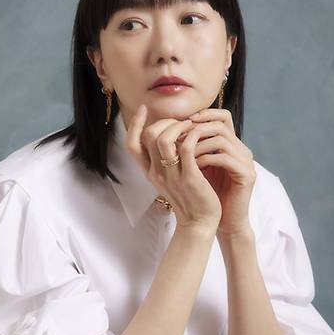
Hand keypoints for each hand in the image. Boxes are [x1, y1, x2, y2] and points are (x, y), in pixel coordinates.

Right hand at [125, 105, 221, 232]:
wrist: (200, 225)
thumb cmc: (190, 199)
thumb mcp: (172, 179)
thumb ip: (167, 160)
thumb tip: (171, 135)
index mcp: (149, 173)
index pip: (132, 144)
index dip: (136, 124)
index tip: (144, 109)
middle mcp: (156, 173)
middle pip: (148, 136)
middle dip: (164, 121)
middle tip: (181, 121)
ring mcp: (171, 176)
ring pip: (164, 139)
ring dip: (178, 126)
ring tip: (191, 125)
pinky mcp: (189, 178)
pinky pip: (186, 148)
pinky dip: (193, 135)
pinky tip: (201, 133)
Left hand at [180, 108, 255, 238]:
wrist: (224, 220)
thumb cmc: (208, 194)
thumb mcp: (198, 167)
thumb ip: (191, 149)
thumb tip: (170, 131)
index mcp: (232, 145)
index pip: (222, 117)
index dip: (202, 115)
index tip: (181, 123)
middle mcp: (242, 150)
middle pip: (220, 124)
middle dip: (196, 129)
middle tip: (179, 138)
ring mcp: (246, 162)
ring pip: (221, 139)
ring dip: (198, 145)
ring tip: (184, 154)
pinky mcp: (247, 175)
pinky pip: (224, 158)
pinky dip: (206, 159)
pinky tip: (193, 166)